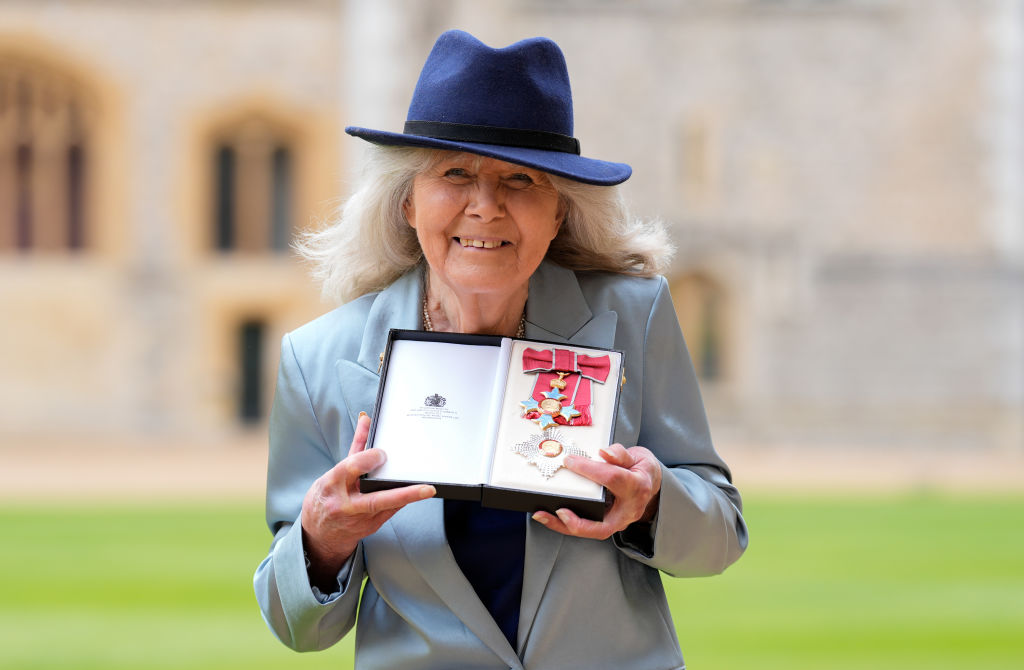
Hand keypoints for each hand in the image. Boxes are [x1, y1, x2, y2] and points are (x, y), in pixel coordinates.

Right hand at [300, 413, 434, 585]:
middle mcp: (344, 504)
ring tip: (427, 490)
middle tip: (425, 488)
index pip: (352, 469)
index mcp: (332, 484)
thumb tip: (367, 419)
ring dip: (408, 498)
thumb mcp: (334, 471)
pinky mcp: (369, 527)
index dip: (368, 459)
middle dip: (402, 494)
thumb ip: (355, 448)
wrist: (319, 533)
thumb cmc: (327, 497)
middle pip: (375, 499)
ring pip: (388, 508)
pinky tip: (413, 493)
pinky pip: (390, 512)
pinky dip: (401, 500)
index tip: (383, 454)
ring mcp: (358, 520)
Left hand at [531, 444, 661, 539]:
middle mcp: (629, 509)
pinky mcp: (610, 523)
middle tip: (558, 511)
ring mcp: (620, 520)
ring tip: (543, 515)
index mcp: (637, 486)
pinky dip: (569, 524)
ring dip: (565, 526)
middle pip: (602, 525)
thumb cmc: (640, 469)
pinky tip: (551, 516)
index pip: (612, 478)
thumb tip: (604, 452)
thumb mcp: (636, 456)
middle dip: (577, 521)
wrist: (651, 482)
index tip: (569, 461)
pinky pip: (589, 527)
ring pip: (592, 531)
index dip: (589, 469)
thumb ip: (620, 454)